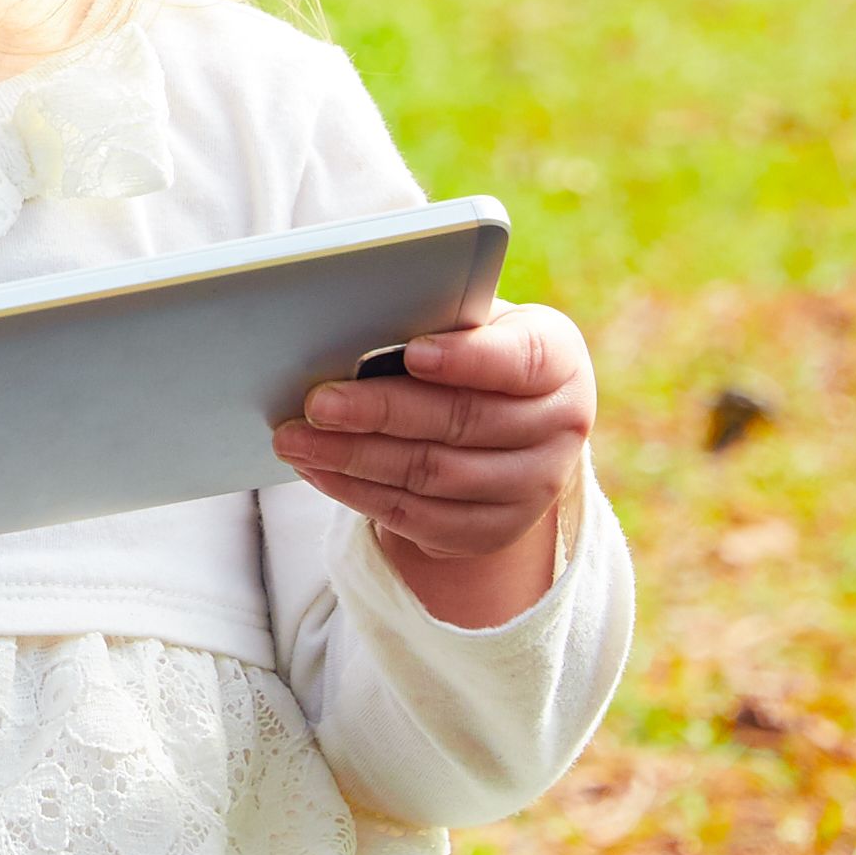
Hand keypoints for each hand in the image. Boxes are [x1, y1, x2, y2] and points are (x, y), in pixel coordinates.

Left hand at [277, 304, 594, 630]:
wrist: (510, 430)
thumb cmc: (474, 354)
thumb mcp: (474, 326)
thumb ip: (437, 323)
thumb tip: (357, 326)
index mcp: (558, 360)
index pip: (518, 360)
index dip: (466, 359)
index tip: (411, 352)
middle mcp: (559, 427)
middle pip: (462, 421)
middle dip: (381, 412)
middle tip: (317, 403)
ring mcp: (532, 487)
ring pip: (434, 475)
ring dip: (355, 459)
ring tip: (296, 440)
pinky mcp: (494, 531)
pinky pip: (419, 517)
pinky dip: (360, 494)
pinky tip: (319, 471)